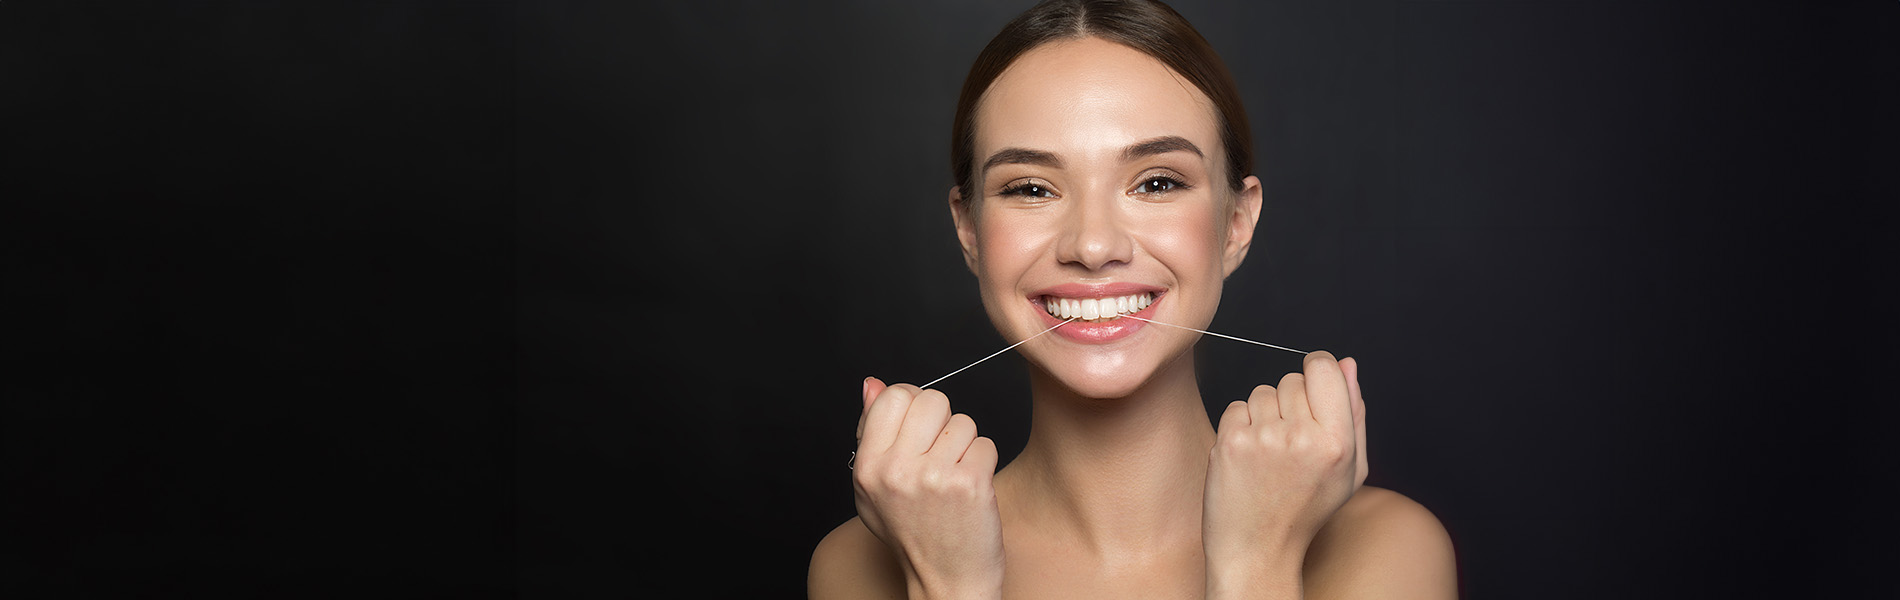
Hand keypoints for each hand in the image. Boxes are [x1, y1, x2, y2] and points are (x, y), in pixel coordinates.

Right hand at [852, 377, 1005, 599]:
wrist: (945, 582)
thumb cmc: (912, 533)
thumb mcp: (873, 487)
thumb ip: (870, 433)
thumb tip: (872, 384)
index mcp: (868, 466)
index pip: (893, 396)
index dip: (912, 403)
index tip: (919, 426)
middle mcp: (896, 469)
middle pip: (931, 399)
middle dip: (942, 421)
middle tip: (939, 453)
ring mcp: (934, 476)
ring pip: (963, 421)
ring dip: (965, 445)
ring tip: (953, 476)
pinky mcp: (969, 484)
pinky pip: (986, 444)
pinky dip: (983, 463)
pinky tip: (970, 489)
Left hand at [1202, 352, 1367, 593]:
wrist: (1259, 548)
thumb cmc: (1305, 509)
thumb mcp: (1350, 469)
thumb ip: (1354, 412)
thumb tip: (1348, 364)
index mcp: (1337, 441)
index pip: (1324, 366)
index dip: (1317, 370)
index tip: (1311, 386)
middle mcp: (1302, 437)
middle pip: (1292, 379)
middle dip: (1290, 402)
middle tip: (1290, 441)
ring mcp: (1264, 439)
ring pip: (1262, 392)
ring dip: (1263, 414)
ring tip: (1269, 452)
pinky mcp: (1231, 442)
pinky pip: (1235, 406)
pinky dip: (1240, 425)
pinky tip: (1249, 456)